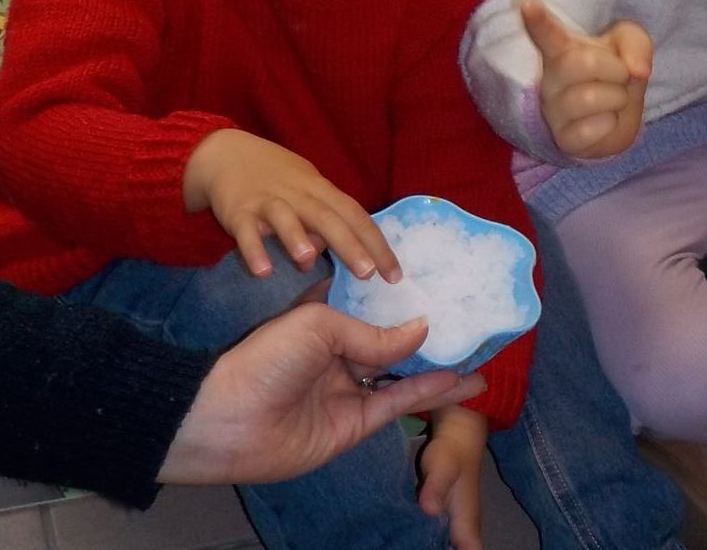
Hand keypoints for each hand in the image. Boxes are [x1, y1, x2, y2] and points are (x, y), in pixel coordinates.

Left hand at [159, 306, 483, 484]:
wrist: (227, 422)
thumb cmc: (266, 360)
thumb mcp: (320, 327)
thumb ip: (374, 334)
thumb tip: (423, 330)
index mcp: (326, 317)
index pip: (371, 302)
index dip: (402, 293)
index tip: (439, 281)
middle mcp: (340, 351)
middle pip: (392, 339)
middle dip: (428, 332)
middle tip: (470, 322)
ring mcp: (349, 388)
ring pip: (402, 373)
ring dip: (438, 366)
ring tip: (479, 356)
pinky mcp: (354, 424)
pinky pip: (397, 403)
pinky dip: (427, 391)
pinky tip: (456, 380)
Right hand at [183, 130, 399, 281]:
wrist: (228, 154)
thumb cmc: (277, 178)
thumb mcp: (307, 191)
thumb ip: (325, 220)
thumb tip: (342, 252)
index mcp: (320, 189)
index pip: (355, 215)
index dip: (376, 243)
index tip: (395, 275)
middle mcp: (299, 194)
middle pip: (328, 218)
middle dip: (349, 245)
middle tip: (368, 275)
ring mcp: (268, 202)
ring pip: (286, 219)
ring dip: (296, 238)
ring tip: (309, 262)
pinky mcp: (238, 212)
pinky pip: (246, 233)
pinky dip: (254, 250)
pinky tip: (262, 271)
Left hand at [418, 406, 488, 549]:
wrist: (457, 435)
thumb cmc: (452, 454)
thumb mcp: (442, 469)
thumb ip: (435, 488)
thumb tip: (429, 509)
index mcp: (467, 530)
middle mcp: (463, 534)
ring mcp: (453, 527)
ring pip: (444, 549)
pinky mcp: (441, 520)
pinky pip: (435, 541)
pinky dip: (423, 544)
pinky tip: (404, 544)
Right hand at [520, 0, 650, 159]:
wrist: (614, 120)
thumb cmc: (613, 73)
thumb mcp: (629, 47)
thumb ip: (636, 44)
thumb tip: (638, 71)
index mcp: (562, 49)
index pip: (547, 33)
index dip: (537, 19)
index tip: (526, 2)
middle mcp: (550, 78)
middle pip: (582, 63)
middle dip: (616, 69)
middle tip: (620, 75)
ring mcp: (553, 110)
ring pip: (591, 98)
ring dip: (617, 98)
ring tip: (613, 98)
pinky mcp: (563, 139)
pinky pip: (593, 129)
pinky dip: (611, 124)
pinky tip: (605, 120)